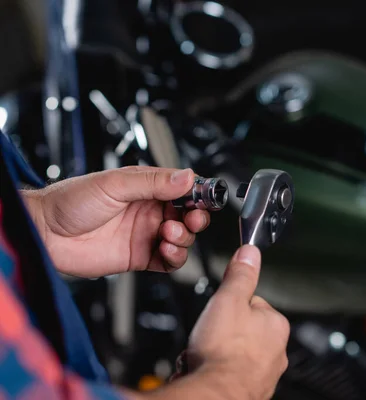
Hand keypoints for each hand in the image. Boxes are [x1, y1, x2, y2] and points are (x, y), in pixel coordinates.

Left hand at [22, 166, 208, 277]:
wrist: (44, 234)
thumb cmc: (70, 202)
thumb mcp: (114, 184)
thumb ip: (153, 182)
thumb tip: (186, 177)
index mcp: (146, 188)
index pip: (184, 188)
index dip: (199, 194)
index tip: (205, 199)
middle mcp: (149, 210)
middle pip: (190, 215)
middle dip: (196, 218)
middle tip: (191, 219)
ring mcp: (146, 234)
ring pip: (183, 239)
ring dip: (184, 238)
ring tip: (168, 234)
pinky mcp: (140, 257)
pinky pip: (169, 261)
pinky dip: (175, 258)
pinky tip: (166, 251)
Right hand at [186, 245, 289, 399]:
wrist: (215, 395)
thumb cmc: (224, 351)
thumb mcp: (228, 299)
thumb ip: (240, 276)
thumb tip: (250, 253)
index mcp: (275, 325)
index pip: (252, 304)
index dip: (230, 305)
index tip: (219, 311)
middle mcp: (276, 351)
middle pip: (242, 330)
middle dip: (222, 333)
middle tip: (209, 337)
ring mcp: (264, 374)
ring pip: (234, 353)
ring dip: (217, 353)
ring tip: (205, 356)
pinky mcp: (249, 390)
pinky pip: (229, 374)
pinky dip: (217, 372)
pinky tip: (206, 371)